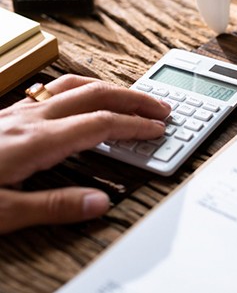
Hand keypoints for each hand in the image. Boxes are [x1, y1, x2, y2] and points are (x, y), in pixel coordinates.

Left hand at [0, 74, 170, 233]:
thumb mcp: (4, 212)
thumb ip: (54, 207)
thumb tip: (99, 202)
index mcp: (36, 140)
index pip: (100, 124)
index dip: (135, 125)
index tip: (156, 129)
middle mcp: (32, 117)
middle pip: (96, 94)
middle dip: (134, 99)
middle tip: (159, 107)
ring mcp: (21, 110)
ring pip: (77, 84)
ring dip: (111, 89)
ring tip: (131, 97)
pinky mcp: (11, 112)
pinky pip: (57, 87)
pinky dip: (84, 87)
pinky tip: (87, 97)